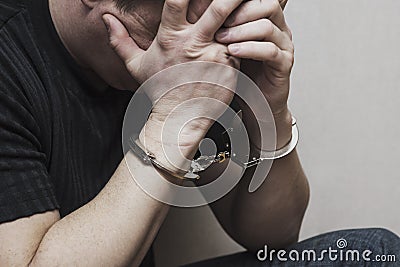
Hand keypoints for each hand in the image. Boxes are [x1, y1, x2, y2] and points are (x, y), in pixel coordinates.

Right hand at [103, 0, 242, 170]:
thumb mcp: (135, 65)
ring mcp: (214, 56)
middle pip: (217, 6)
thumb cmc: (159, 90)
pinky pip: (242, 47)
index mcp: (170, 37)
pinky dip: (246, 40)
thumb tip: (106, 19)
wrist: (179, 119)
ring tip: (256, 3)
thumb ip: (120, 40)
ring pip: (236, 26)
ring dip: (246, 13)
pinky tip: (253, 34)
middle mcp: (194, 43)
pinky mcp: (229, 68)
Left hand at [215, 0, 293, 147]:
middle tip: (218, 20)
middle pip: (268, 5)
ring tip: (221, 38)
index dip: (236, 2)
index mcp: (266, 20)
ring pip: (267, 27)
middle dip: (240, 11)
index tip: (213, 7)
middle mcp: (279, 29)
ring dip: (241, 31)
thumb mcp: (228, 47)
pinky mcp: (284, 64)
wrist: (255, 103)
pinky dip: (250, 49)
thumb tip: (196, 10)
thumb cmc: (241, 74)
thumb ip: (222, 28)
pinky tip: (232, 52)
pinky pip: (270, 51)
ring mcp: (284, 46)